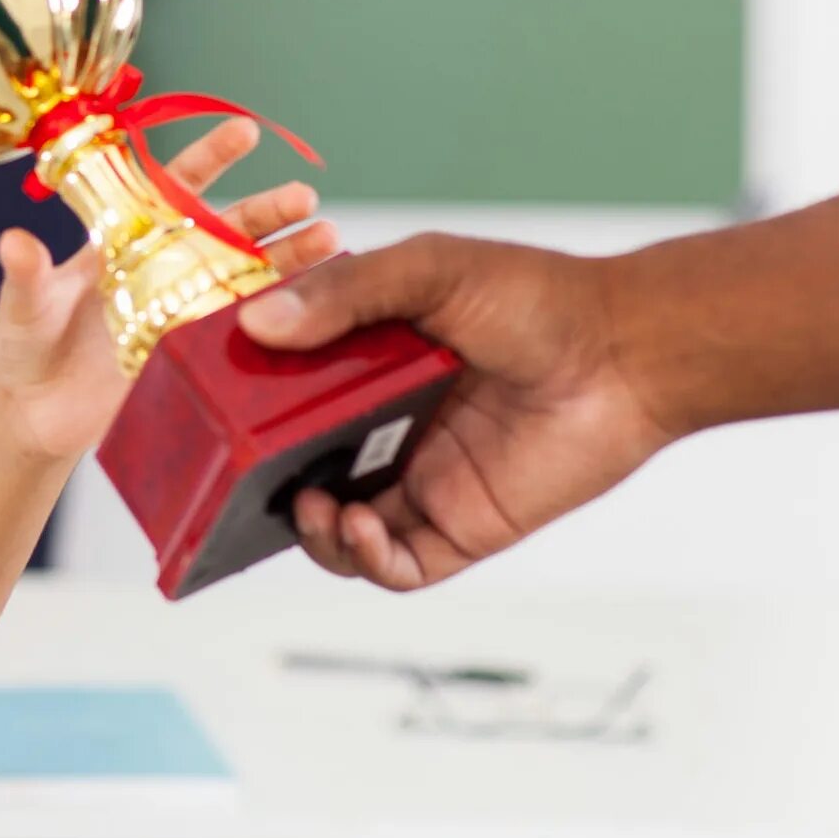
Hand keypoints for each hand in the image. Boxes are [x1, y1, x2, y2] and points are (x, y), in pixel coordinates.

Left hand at [0, 118, 338, 463]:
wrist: (35, 416)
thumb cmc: (23, 350)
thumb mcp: (23, 309)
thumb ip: (26, 276)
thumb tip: (13, 241)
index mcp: (122, 242)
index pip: (170, 187)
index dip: (208, 159)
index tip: (245, 133)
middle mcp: (161, 268)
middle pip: (223, 229)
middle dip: (265, 211)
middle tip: (304, 197)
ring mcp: (182, 310)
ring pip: (245, 275)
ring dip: (287, 258)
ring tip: (329, 241)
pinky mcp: (194, 354)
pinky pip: (245, 328)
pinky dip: (282, 313)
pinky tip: (319, 303)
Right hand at [239, 235, 682, 590]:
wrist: (626, 350)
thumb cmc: (534, 298)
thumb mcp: (426, 272)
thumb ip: (343, 295)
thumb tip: (256, 325)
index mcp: (369, 368)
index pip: (286, 398)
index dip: (246, 413)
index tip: (212, 412)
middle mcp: (387, 429)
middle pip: (298, 471)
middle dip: (262, 486)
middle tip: (241, 478)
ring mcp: (422, 481)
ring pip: (337, 531)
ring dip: (309, 532)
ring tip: (313, 507)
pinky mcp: (461, 526)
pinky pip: (395, 565)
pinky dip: (363, 560)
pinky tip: (361, 528)